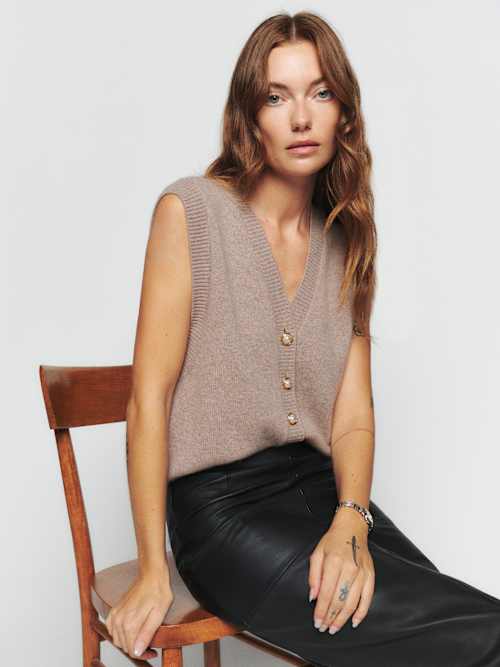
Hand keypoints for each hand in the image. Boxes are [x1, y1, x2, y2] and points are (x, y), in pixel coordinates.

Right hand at [105, 567, 172, 658]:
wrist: (152, 575)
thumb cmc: (158, 591)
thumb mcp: (159, 614)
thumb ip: (147, 634)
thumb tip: (138, 651)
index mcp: (130, 623)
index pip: (132, 650)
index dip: (143, 654)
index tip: (153, 652)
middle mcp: (119, 620)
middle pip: (124, 646)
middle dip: (137, 649)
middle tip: (150, 646)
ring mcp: (115, 615)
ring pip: (117, 640)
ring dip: (128, 643)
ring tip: (141, 638)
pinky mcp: (114, 610)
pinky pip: (111, 630)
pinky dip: (119, 634)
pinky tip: (129, 631)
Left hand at [308, 511, 374, 633]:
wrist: (352, 528)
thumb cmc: (333, 540)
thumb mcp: (317, 553)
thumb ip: (314, 576)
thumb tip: (313, 597)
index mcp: (334, 562)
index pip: (326, 593)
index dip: (321, 610)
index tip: (317, 621)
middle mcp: (350, 568)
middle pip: (339, 600)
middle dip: (330, 617)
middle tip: (324, 628)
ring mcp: (362, 573)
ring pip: (352, 603)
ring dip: (343, 619)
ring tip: (335, 628)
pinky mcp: (370, 576)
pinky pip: (367, 599)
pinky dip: (361, 613)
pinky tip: (354, 622)